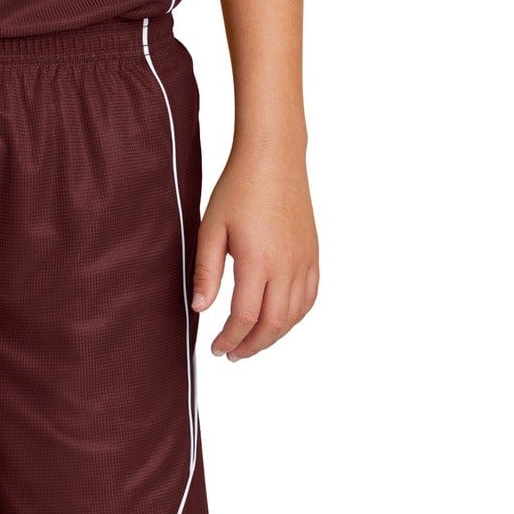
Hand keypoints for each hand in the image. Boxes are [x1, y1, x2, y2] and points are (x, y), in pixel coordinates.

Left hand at [192, 144, 318, 359]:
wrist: (273, 158)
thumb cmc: (239, 189)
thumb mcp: (211, 229)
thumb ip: (206, 272)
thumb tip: (200, 308)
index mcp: (258, 261)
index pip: (244, 317)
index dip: (229, 339)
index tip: (215, 348)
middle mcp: (287, 265)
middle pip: (272, 324)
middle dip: (251, 346)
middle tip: (231, 354)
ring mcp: (304, 260)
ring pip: (294, 315)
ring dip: (273, 336)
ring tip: (252, 344)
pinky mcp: (313, 254)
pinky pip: (310, 297)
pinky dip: (295, 317)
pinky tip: (279, 321)